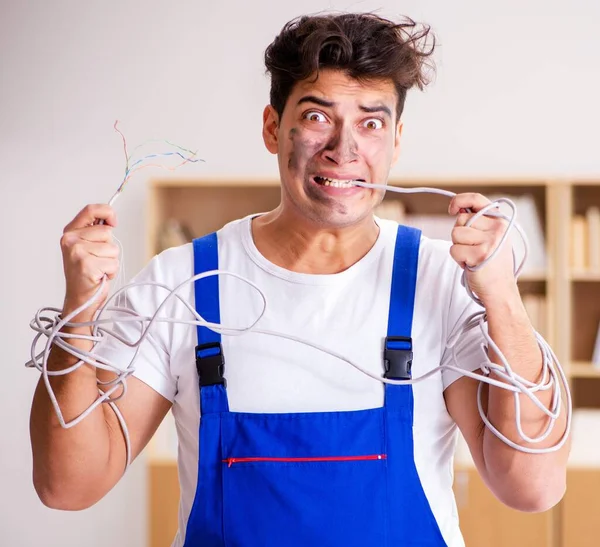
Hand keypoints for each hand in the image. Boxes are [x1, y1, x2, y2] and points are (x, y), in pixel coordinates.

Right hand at [60, 204, 119, 321]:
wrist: (80, 300)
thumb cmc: (87, 274)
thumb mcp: (87, 247)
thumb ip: (95, 232)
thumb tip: (111, 219)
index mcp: (70, 232)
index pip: (90, 210)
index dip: (107, 212)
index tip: (114, 222)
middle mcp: (70, 240)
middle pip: (107, 232)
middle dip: (109, 248)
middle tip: (97, 260)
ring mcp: (77, 252)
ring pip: (113, 248)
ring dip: (110, 261)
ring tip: (98, 269)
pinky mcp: (87, 265)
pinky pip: (113, 262)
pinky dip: (111, 271)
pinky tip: (99, 276)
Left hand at [448, 192, 516, 305]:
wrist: (500, 289)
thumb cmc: (491, 264)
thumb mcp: (490, 238)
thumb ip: (478, 223)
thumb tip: (458, 210)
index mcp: (500, 221)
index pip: (477, 199)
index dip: (460, 200)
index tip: (452, 209)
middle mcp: (498, 228)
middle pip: (461, 220)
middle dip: (460, 235)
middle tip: (472, 249)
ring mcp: (490, 241)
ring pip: (455, 233)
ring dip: (458, 247)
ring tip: (472, 257)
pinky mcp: (480, 254)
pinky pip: (454, 249)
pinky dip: (458, 259)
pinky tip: (471, 264)